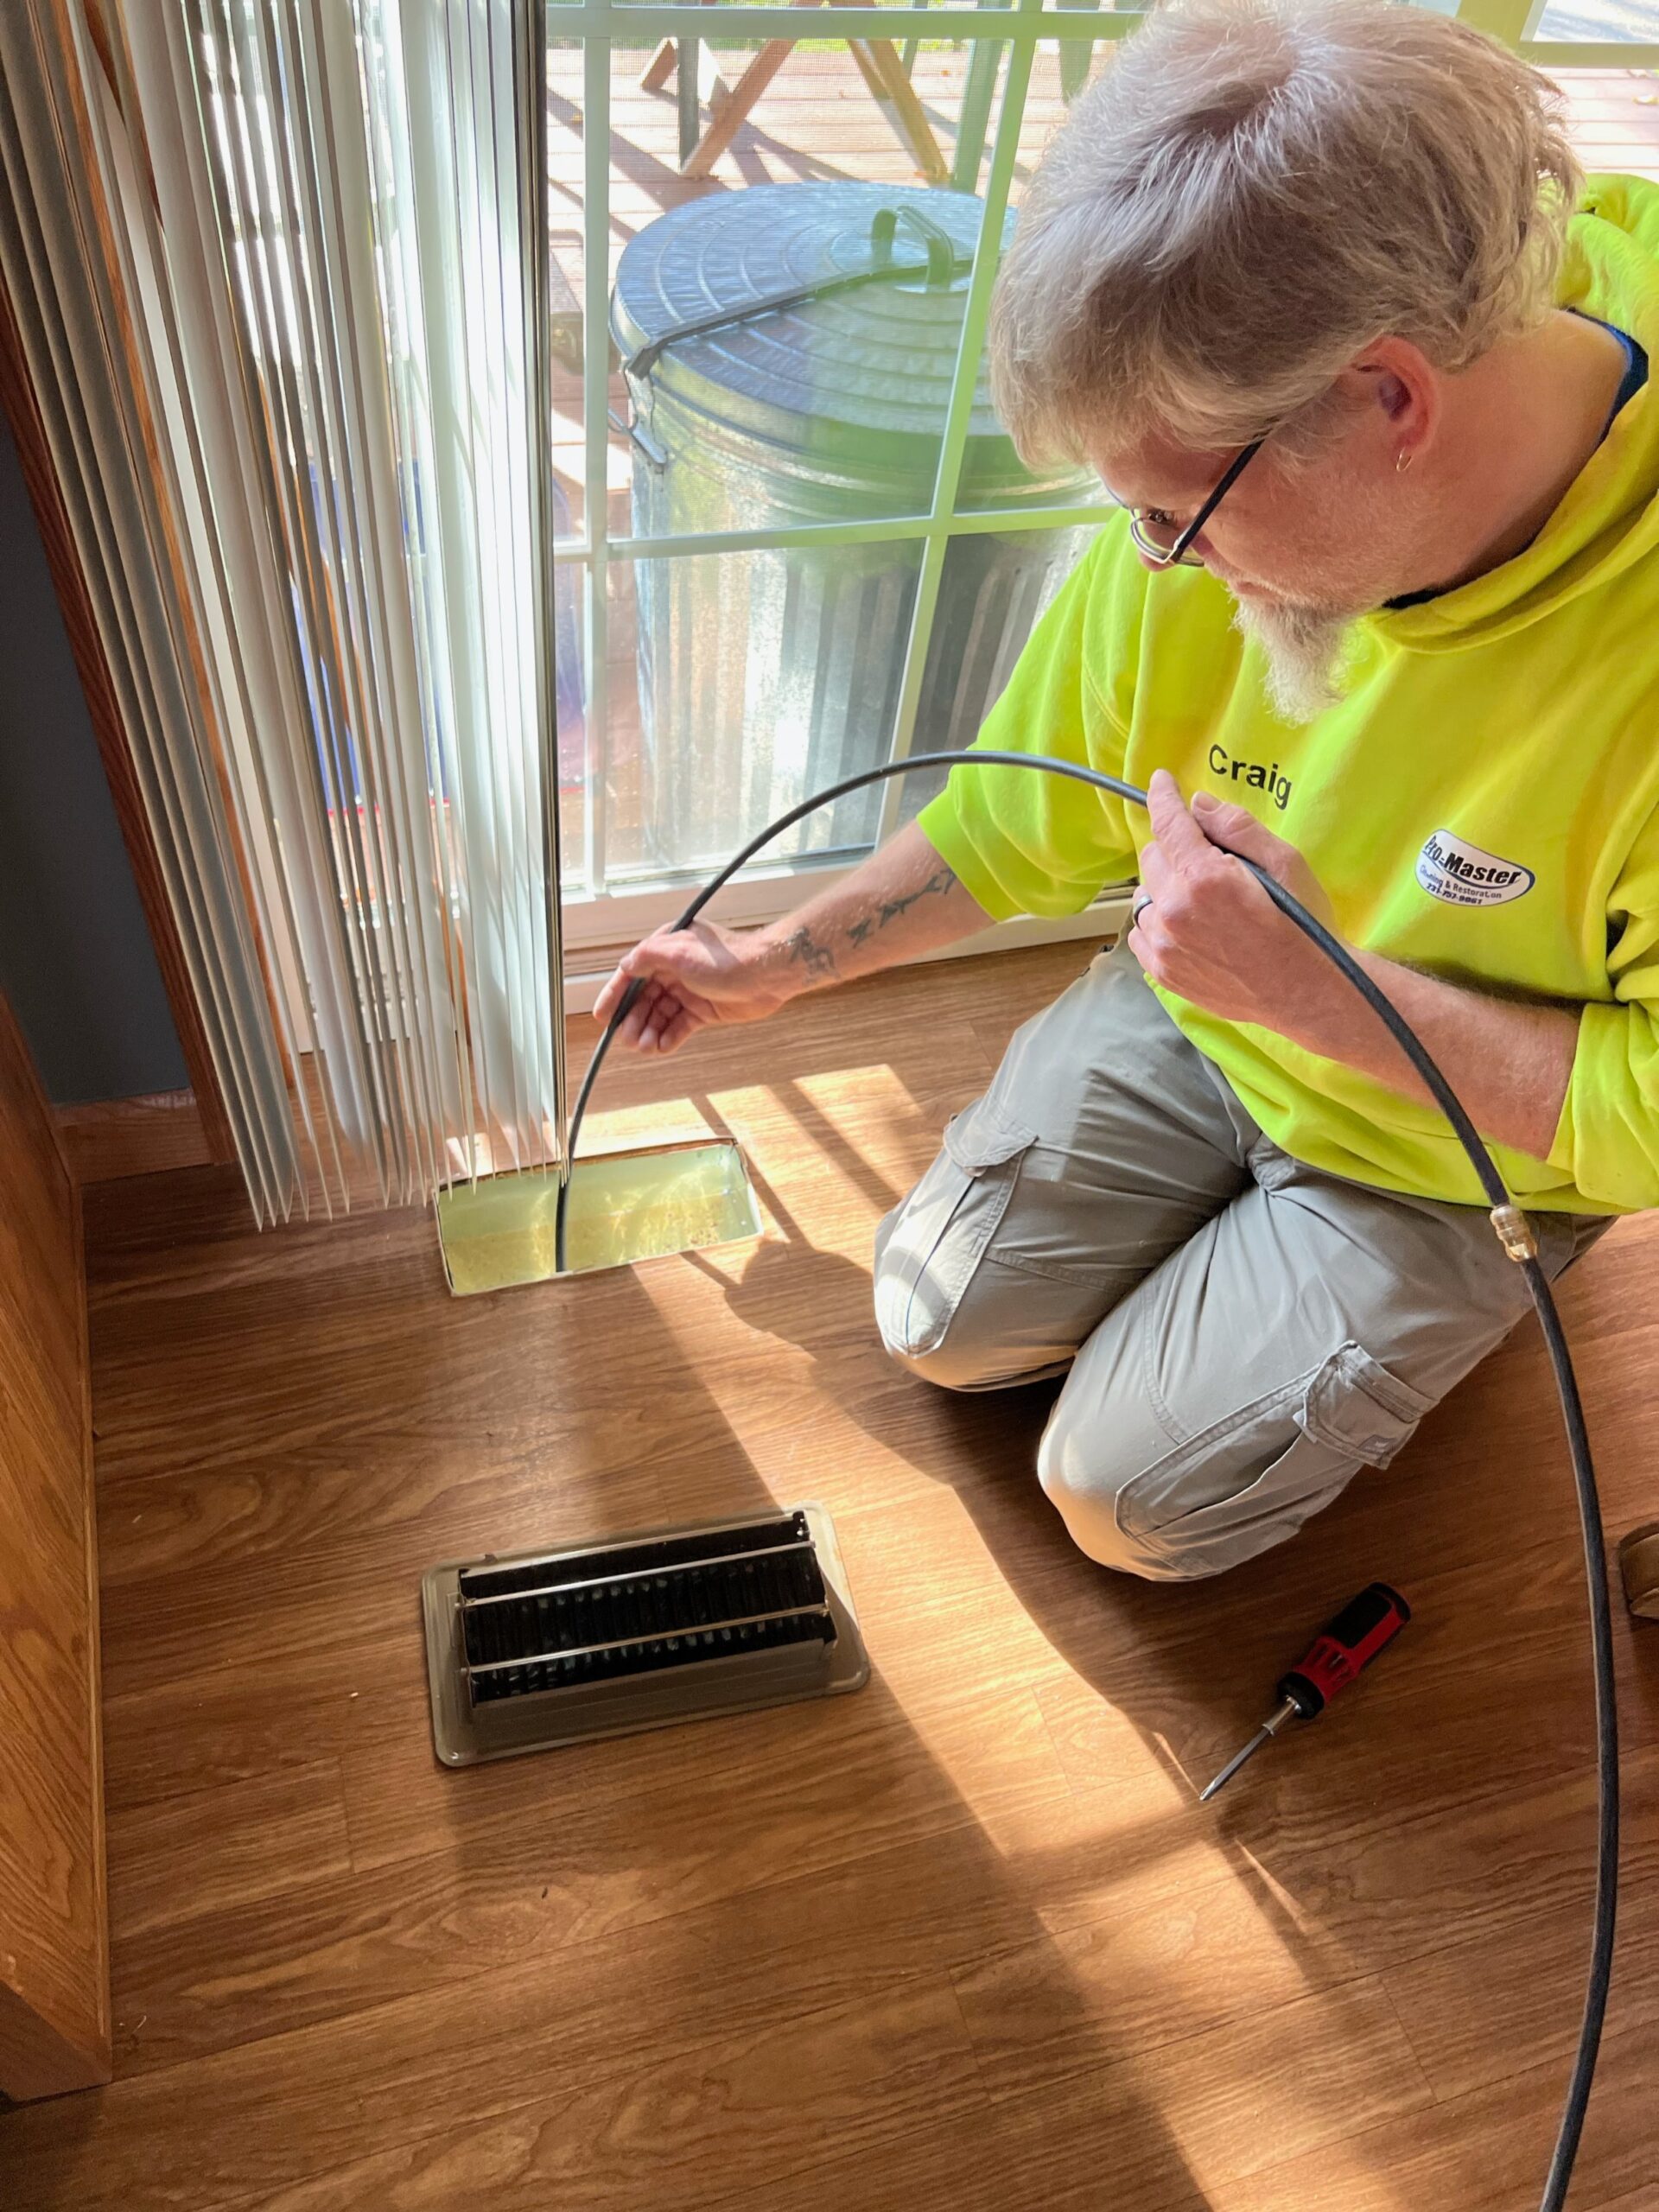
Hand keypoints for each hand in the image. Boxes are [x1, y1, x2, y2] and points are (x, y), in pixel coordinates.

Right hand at [592, 918, 798, 1054]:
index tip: (602, 1015)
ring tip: (644, 1046)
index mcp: (666, 950)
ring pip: (660, 1015)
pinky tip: (660, 1047)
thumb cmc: (726, 958)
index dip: (615, 995)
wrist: (767, 974)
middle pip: (644, 998)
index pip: (631, 973)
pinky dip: (669, 1037)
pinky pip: (679, 1026)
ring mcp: (689, 991)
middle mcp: (674, 970)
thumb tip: (625, 966)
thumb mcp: (679, 951)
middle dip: (633, 1019)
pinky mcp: (704, 1010)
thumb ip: (647, 957)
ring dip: (649, 1031)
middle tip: (626, 1039)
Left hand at [1128, 769, 1343, 1032]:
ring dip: (1165, 887)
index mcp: (1204, 877)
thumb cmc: (1304, 924)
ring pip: (1143, 896)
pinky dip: (1157, 921)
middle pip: (1152, 857)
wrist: (1306, 992)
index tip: (1162, 782)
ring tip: (1201, 899)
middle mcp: (1174, 910)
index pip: (1168, 823)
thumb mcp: (1286, 862)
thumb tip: (1197, 805)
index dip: (1163, 796)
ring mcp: (1164, 946)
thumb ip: (1237, 827)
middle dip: (1175, 849)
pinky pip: (1140, 932)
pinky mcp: (1163, 972)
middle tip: (1208, 859)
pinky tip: (1188, 926)